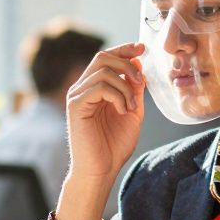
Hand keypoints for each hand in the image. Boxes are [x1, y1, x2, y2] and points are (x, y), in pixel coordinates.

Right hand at [56, 43, 146, 219]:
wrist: (101, 170)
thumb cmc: (114, 146)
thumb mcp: (132, 111)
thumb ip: (134, 89)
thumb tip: (138, 63)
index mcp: (95, 88)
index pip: (106, 58)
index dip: (124, 49)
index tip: (142, 48)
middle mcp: (83, 88)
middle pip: (102, 57)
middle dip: (126, 63)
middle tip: (140, 81)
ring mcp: (77, 96)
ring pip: (103, 71)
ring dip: (125, 86)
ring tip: (131, 107)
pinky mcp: (76, 105)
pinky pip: (99, 86)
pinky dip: (117, 95)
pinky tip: (122, 110)